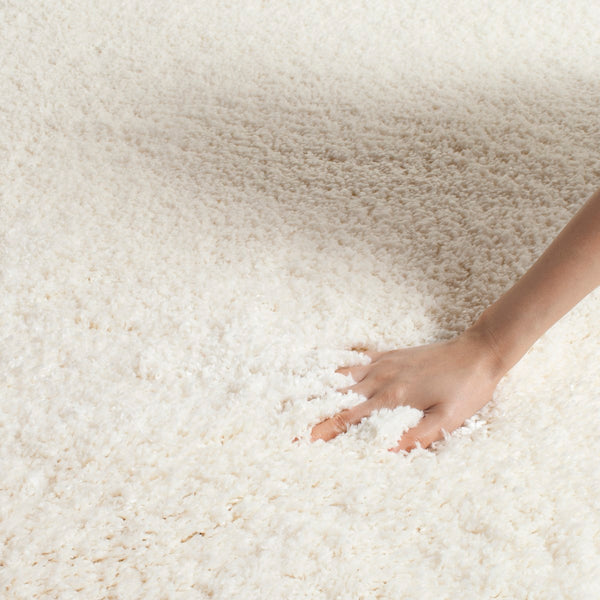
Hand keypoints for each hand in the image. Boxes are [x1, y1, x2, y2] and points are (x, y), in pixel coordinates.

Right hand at [309, 328, 504, 451]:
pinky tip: (327, 368)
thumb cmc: (466, 388)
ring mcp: (383, 363)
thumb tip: (384, 452)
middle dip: (310, 408)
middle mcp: (381, 378)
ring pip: (341, 376)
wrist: (478, 352)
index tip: (300, 439)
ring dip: (318, 386)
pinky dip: (338, 365)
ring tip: (295, 393)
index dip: (323, 430)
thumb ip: (417, 436)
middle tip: (285, 418)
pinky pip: (356, 359)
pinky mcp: (390, 354)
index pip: (348, 418)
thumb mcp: (448, 419)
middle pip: (336, 395)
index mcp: (392, 397)